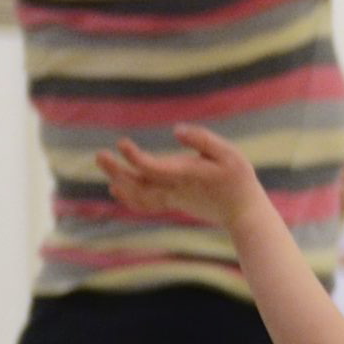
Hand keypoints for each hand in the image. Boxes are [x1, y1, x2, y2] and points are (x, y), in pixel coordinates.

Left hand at [98, 121, 269, 224]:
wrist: (243, 213)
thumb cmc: (239, 181)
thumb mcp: (230, 154)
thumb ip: (203, 139)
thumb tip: (176, 130)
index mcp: (186, 175)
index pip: (152, 168)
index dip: (133, 157)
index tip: (121, 142)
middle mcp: (175, 189)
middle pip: (138, 183)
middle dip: (116, 170)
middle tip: (100, 155)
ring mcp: (173, 198)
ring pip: (138, 195)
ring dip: (118, 181)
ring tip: (105, 163)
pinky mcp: (173, 203)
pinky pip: (145, 203)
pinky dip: (128, 197)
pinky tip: (116, 187)